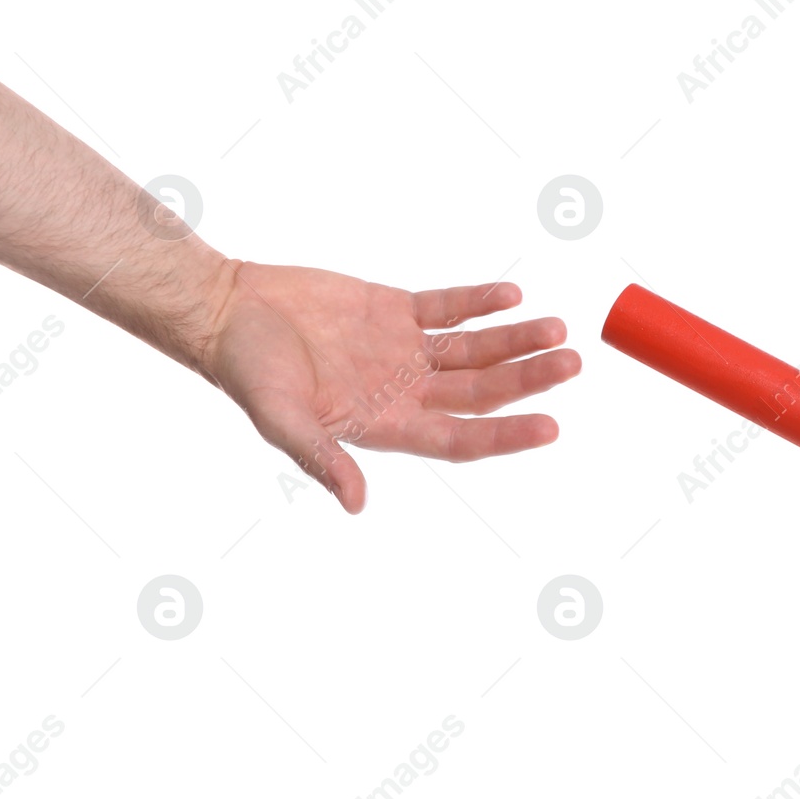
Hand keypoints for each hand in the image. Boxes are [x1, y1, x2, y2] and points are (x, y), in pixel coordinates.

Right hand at [197, 262, 580, 512]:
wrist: (228, 313)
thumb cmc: (247, 371)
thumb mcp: (279, 419)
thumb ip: (321, 457)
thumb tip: (356, 504)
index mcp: (387, 424)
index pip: (461, 437)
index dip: (506, 435)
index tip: (550, 427)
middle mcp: (406, 391)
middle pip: (482, 390)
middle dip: (528, 379)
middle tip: (571, 363)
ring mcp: (404, 350)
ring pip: (476, 348)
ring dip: (516, 340)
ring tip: (557, 328)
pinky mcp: (395, 310)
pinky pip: (449, 308)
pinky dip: (480, 302)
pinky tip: (511, 294)